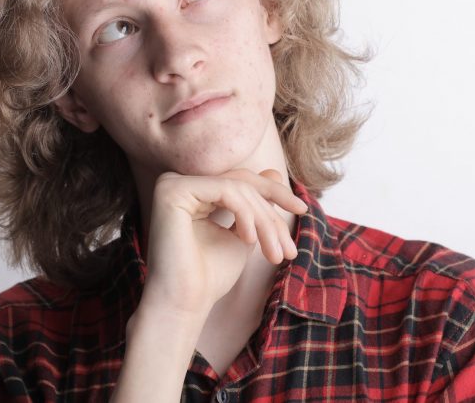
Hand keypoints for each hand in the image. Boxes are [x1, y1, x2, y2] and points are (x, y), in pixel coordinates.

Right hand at [139, 168, 307, 319]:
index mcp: (192, 191)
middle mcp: (177, 182)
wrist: (184, 303)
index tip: (302, 210)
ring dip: (263, 220)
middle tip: (289, 247)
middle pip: (241, 182)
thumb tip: (275, 171)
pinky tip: (249, 239)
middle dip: (271, 213)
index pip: (241, 181)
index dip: (274, 193)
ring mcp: (171, 184)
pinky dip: (244, 213)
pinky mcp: (171, 191)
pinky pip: (224, 190)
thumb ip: (255, 205)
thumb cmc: (209, 276)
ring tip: (273, 253)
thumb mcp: (243, 234)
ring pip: (237, 187)